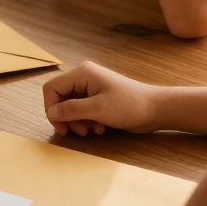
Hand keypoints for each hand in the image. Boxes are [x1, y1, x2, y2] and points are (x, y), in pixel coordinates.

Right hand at [42, 62, 159, 136]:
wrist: (155, 109)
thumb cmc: (129, 105)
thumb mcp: (98, 109)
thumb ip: (71, 110)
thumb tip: (51, 113)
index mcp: (82, 73)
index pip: (52, 88)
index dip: (51, 108)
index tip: (61, 127)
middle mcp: (84, 77)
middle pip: (60, 99)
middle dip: (67, 118)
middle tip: (78, 132)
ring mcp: (90, 88)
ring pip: (70, 107)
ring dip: (78, 122)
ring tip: (92, 131)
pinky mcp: (97, 98)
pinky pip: (82, 111)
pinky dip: (87, 121)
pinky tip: (100, 128)